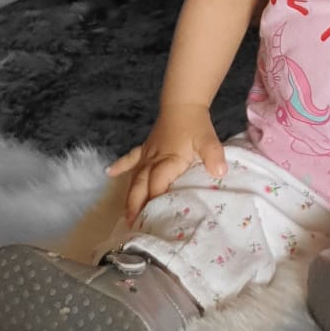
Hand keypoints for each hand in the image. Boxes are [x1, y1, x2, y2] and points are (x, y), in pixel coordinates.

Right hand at [106, 104, 226, 223]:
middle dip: (136, 206)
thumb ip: (213, 156)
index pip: (158, 185)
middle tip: (133, 225)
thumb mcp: (208, 140)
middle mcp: (153, 160)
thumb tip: (219, 172)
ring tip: (125, 215)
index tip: (152, 219)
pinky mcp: (145, 149)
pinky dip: (120, 166)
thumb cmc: (195, 125)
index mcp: (168, 161)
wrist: (184, 104)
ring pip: (134, 178)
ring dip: (129, 196)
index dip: (154, 201)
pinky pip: (130, 159)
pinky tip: (109, 173)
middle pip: (140, 186)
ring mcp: (146, 154)